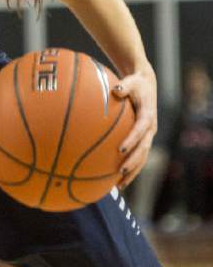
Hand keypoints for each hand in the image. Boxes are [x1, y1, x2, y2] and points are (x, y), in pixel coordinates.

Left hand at [114, 67, 157, 188]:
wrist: (146, 85)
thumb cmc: (134, 83)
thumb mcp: (130, 82)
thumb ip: (124, 86)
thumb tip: (116, 90)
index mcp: (148, 116)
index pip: (141, 130)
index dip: (132, 139)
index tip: (121, 149)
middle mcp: (150, 129)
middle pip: (144, 149)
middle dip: (133, 161)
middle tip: (120, 171)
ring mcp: (148, 136)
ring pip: (143, 157)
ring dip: (133, 171)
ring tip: (120, 184)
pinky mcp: (144, 139)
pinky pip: (138, 157)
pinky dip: (131, 169)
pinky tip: (117, 180)